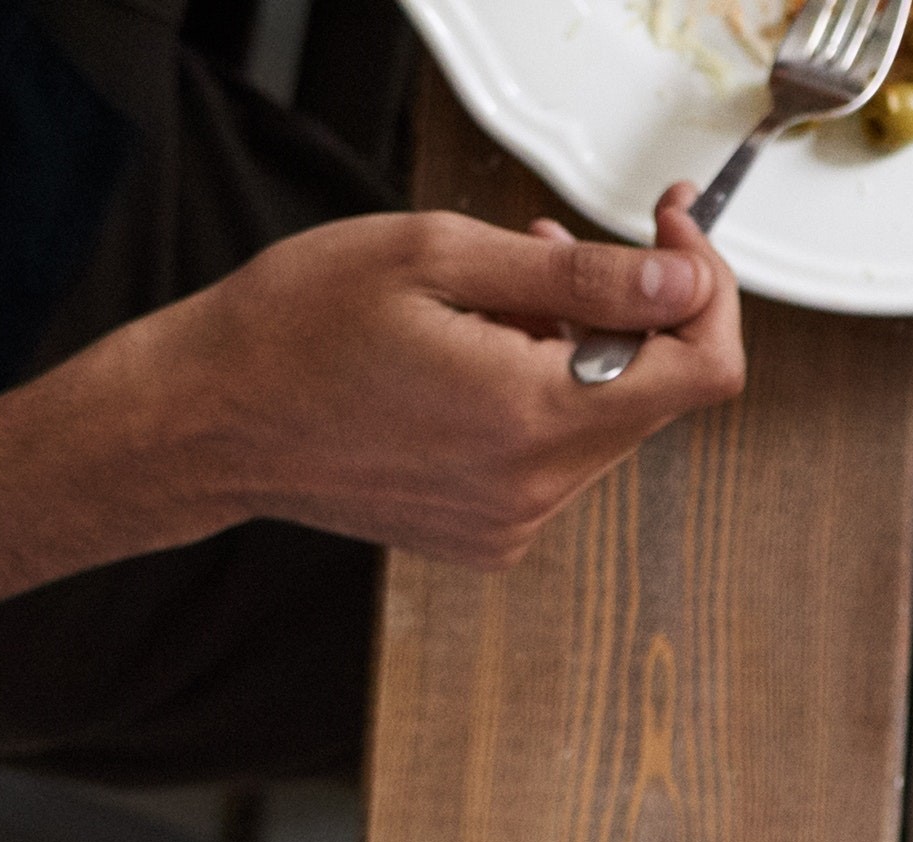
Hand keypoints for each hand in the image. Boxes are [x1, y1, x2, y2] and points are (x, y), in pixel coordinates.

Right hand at [105, 200, 747, 568]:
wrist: (206, 421)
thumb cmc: (292, 328)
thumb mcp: (433, 256)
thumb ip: (576, 274)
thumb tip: (679, 279)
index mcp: (533, 414)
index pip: (705, 369)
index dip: (706, 291)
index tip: (671, 234)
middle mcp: (539, 485)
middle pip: (661, 395)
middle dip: (632, 312)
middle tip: (555, 248)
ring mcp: (518, 521)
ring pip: (609, 424)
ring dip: (581, 352)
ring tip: (495, 301)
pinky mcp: (494, 536)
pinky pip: (558, 458)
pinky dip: (542, 399)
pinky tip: (475, 361)